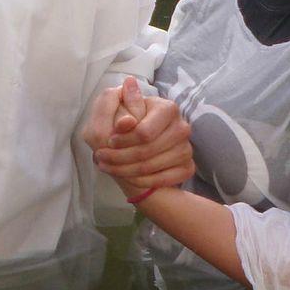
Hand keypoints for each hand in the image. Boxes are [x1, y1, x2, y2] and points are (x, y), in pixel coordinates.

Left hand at [90, 79, 193, 193]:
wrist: (143, 137)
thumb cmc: (131, 120)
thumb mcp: (121, 108)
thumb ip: (122, 112)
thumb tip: (126, 121)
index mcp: (168, 108)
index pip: (144, 133)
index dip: (123, 140)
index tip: (108, 141)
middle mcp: (182, 127)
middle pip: (147, 152)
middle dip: (119, 157)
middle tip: (101, 157)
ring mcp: (187, 148)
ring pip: (152, 167)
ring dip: (125, 170)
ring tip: (107, 167)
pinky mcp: (187, 167)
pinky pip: (164, 180)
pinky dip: (142, 181)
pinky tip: (126, 177)